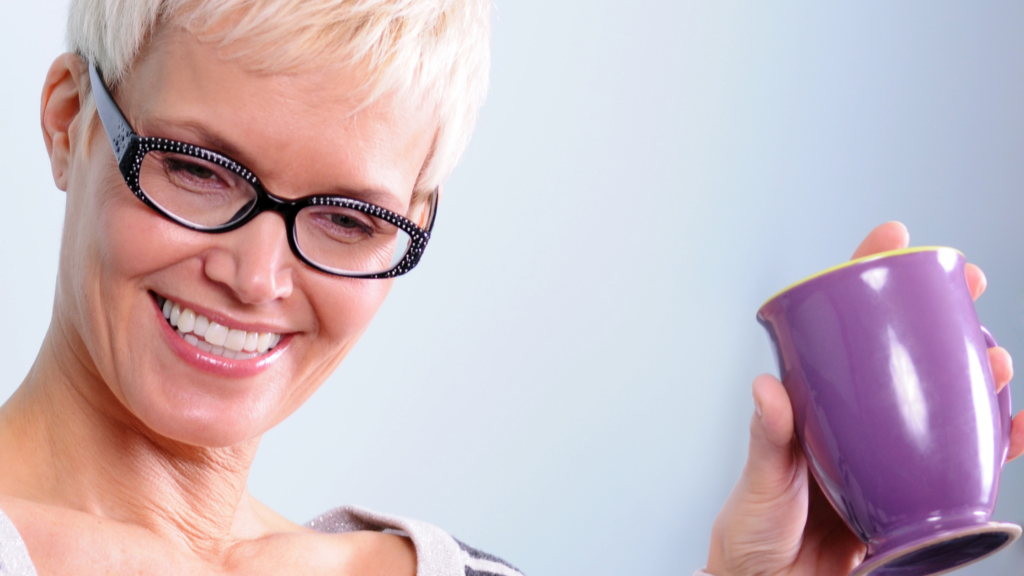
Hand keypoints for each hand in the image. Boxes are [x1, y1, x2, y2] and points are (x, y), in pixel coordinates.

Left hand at [705, 221, 1023, 575]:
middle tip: (970, 289)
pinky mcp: (912, 497)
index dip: (868, 279)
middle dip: (942, 319)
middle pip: (907, 359)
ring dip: (979, 377)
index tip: (892, 238)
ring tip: (998, 360)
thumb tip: (768, 389)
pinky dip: (992, 448)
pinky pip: (960, 467)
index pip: (843, 330)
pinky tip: (1014, 429)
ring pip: (944, 405)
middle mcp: (857, 423)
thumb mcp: (759, 483)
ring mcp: (888, 456)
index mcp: (816, 407)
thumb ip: (770, 440)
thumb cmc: (754, 531)